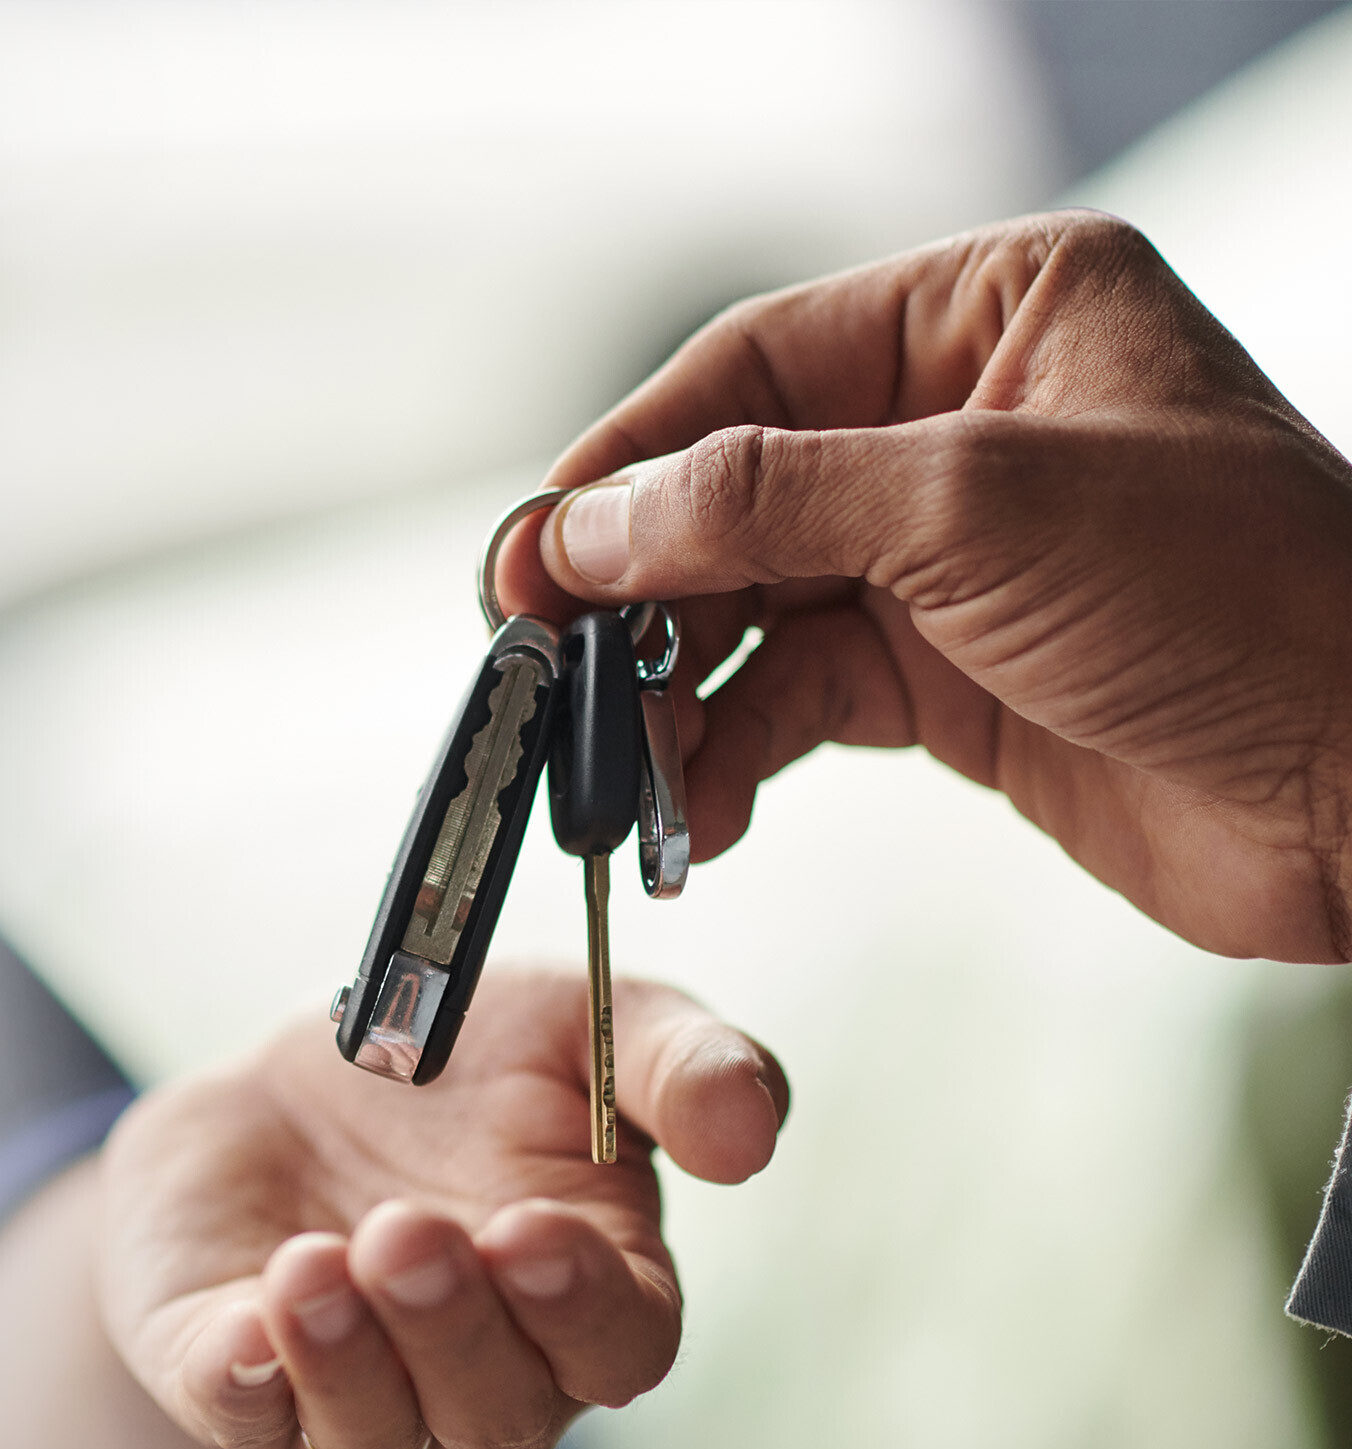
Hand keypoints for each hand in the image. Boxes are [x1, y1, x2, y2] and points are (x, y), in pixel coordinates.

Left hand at [97, 969, 783, 1448]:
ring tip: (313, 1264)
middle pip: (499, 1409)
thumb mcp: (572, 1024)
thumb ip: (676, 1063)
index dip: (581, 1304)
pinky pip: (242, 1415)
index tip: (532, 1232)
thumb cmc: (454, 1068)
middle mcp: (484, 1376)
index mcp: (586, 1299)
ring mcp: (362, 1397)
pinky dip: (244, 1382)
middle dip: (454, 1327)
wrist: (275, 1085)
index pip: (616, 1345)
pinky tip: (244, 1333)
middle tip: (407, 1234)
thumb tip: (749, 1129)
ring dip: (348, 1357)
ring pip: (376, 1431)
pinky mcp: (237, 1387)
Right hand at [501, 210, 1351, 962]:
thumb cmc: (1239, 599)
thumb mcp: (977, 508)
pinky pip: (795, 699)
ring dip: (672, 692)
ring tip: (612, 770)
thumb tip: (582, 526)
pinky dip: (730, 754)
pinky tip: (690, 810)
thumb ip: (761, 505)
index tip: (532, 552)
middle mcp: (960, 422)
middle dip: (635, 592)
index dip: (627, 460)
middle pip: (731, 492)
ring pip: (750, 608)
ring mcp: (953, 557)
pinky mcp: (954, 679)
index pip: (753, 365)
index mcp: (990, 315)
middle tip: (541, 671)